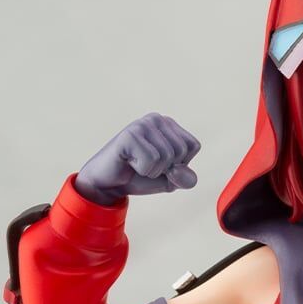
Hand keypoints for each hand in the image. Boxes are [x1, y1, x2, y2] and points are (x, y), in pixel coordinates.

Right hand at [75, 113, 200, 204]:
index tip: (160, 164)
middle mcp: (157, 118)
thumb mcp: (171, 181)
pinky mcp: (130, 134)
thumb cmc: (140, 177)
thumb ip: (186, 179)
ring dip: (153, 170)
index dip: (181, 163)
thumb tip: (178, 169)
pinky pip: (151, 159)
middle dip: (167, 168)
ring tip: (137, 164)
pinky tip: (129, 162)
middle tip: (147, 165)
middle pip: (182, 150)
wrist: (109, 185)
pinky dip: (143, 169)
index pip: (193, 145)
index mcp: (169, 124)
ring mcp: (142, 124)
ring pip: (167, 156)